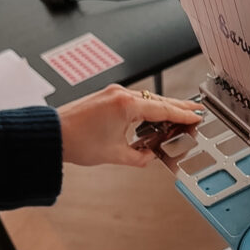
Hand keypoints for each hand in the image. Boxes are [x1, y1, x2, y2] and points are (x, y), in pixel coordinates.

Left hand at [58, 84, 202, 167]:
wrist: (52, 134)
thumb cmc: (77, 142)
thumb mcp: (115, 155)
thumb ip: (139, 157)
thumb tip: (151, 156)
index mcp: (126, 106)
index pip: (163, 109)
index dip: (183, 115)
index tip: (197, 116)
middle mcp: (121, 94)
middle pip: (158, 100)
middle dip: (177, 107)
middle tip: (195, 111)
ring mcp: (113, 93)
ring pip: (146, 99)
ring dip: (162, 107)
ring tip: (178, 115)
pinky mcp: (107, 96)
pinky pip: (134, 100)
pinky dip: (147, 108)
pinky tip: (153, 116)